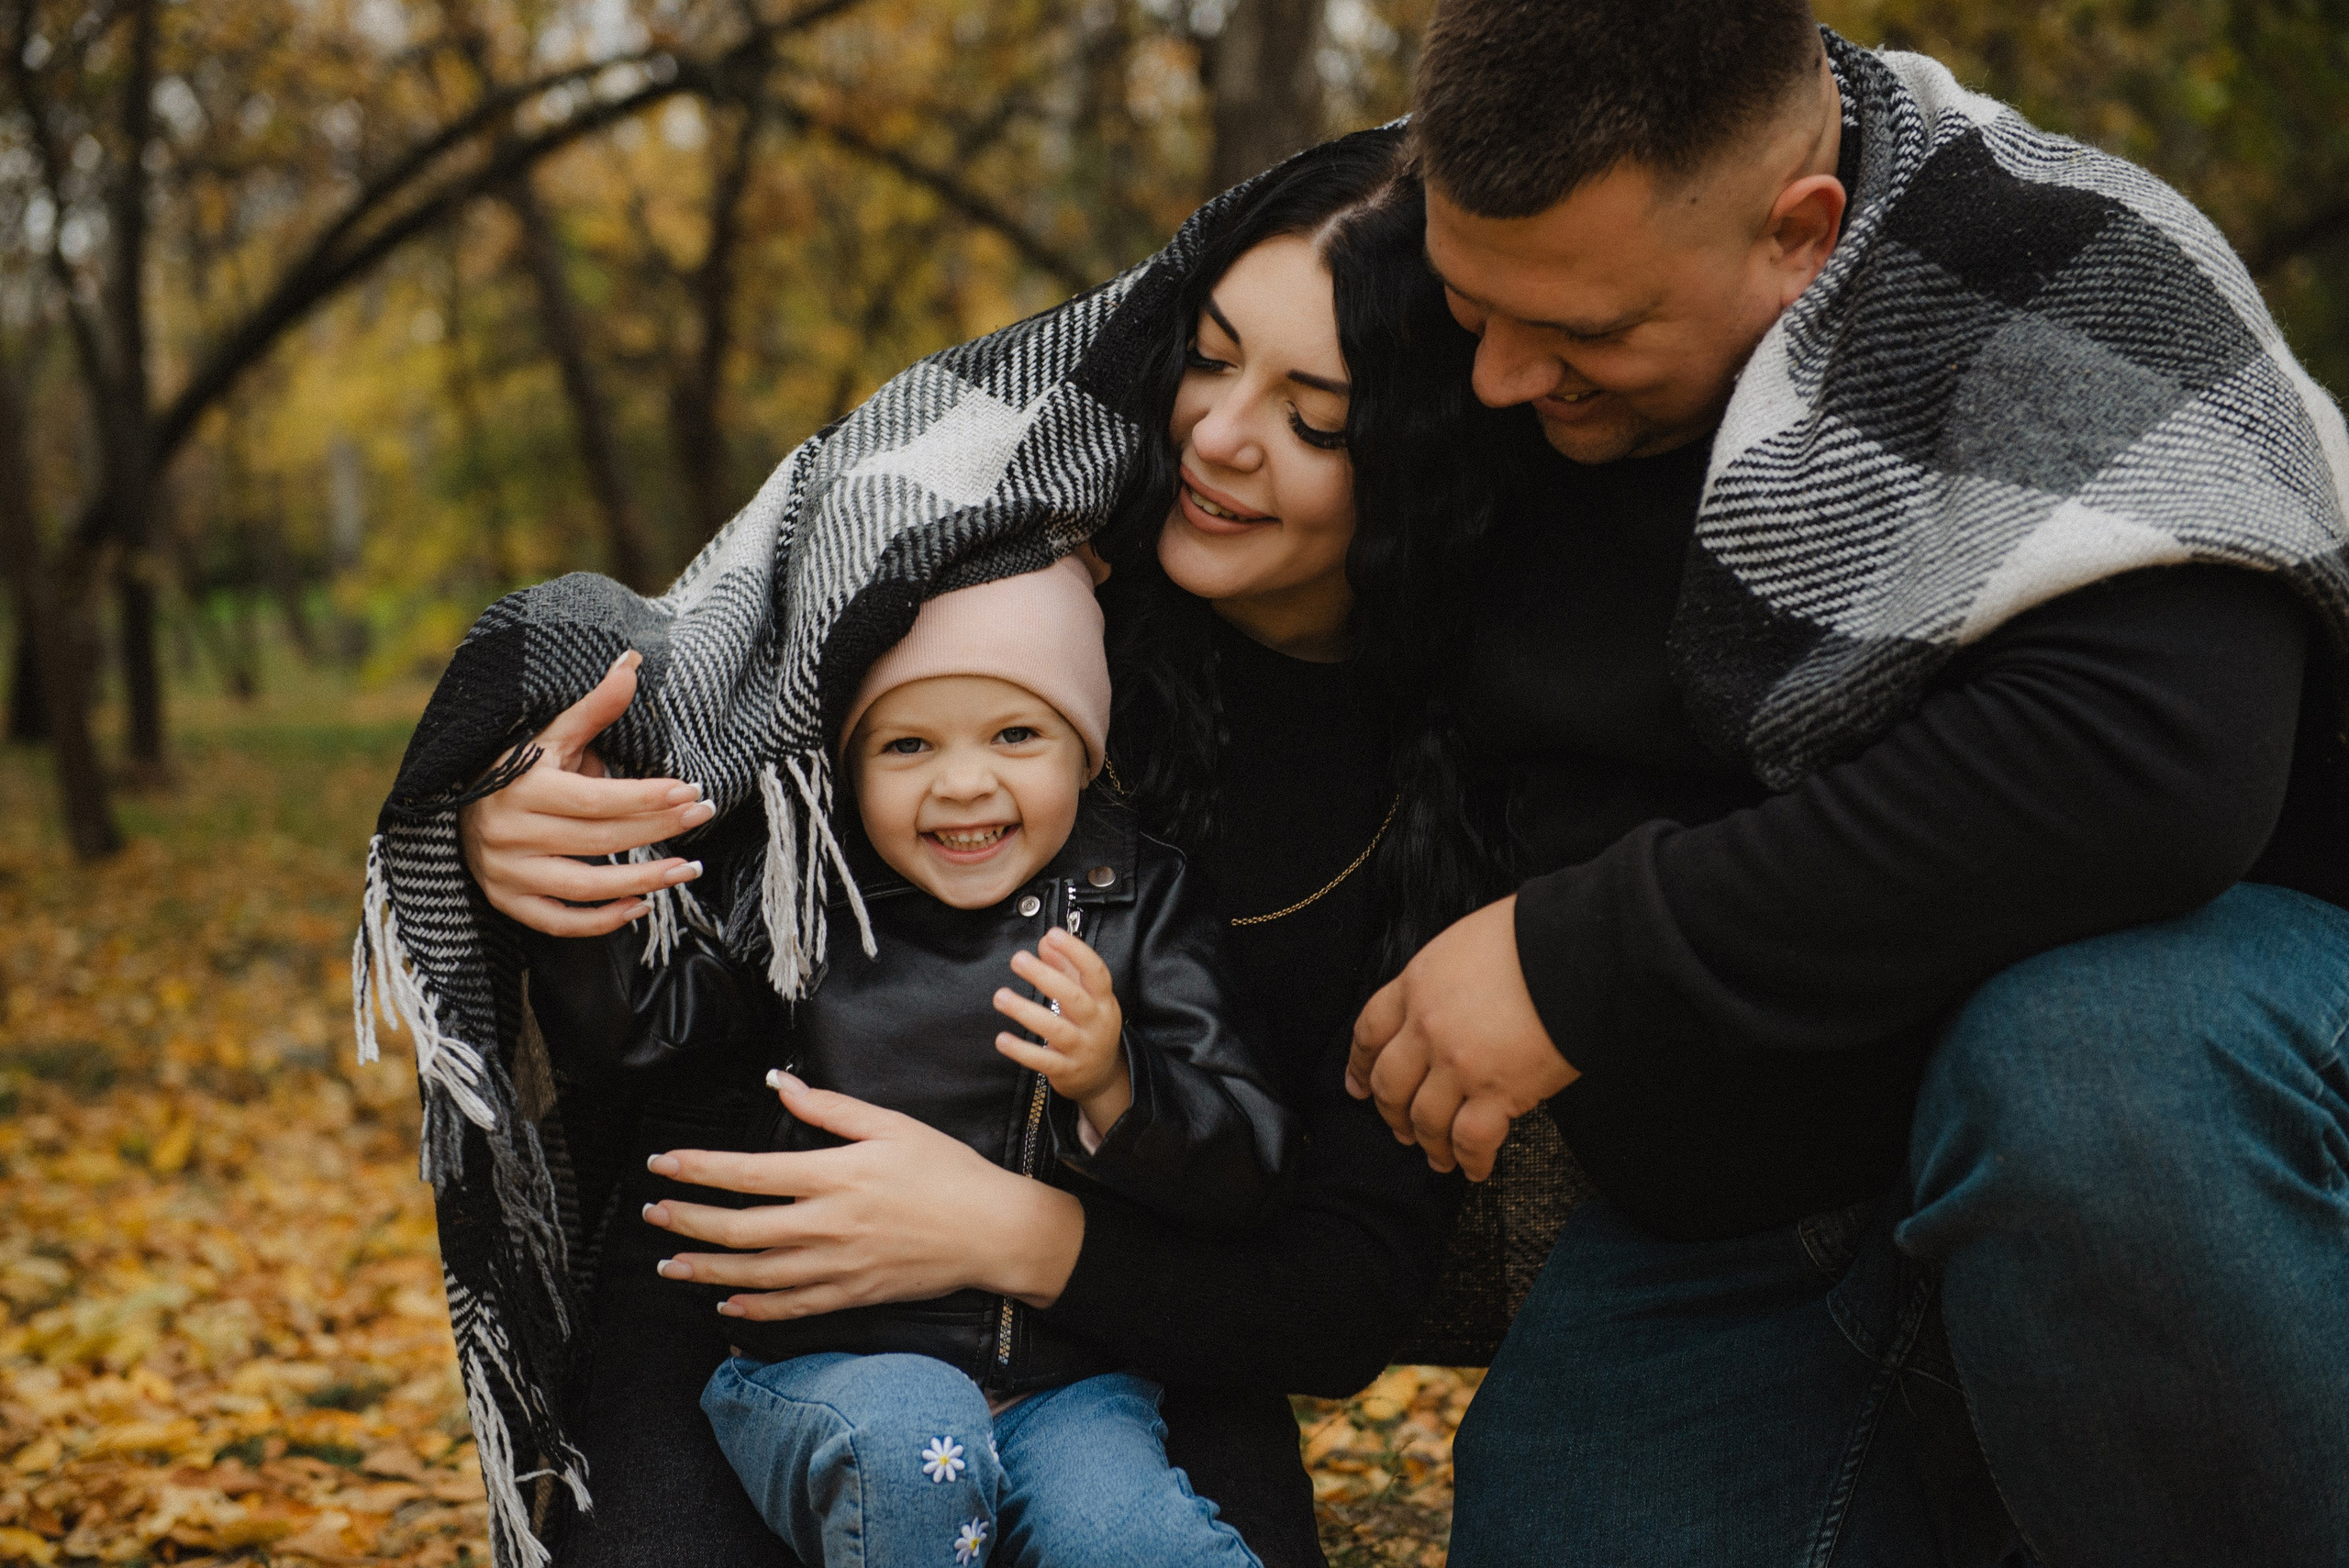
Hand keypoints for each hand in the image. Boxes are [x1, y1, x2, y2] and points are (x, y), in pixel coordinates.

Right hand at [456, 650, 716, 935]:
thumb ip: (593, 708)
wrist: (455, 810)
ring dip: (643, 880)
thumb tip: (632, 663)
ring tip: (687, 868)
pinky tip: (641, 906)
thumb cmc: (518, 769)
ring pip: (585, 884)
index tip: (692, 792)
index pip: (596, 798)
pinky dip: (602, 920)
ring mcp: (507, 872)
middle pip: (600, 838)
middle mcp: (509, 832)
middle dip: (659, 829)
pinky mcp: (508, 903)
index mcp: (521, 786)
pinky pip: (560, 921)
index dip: (647, 797)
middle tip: (703, 816)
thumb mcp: (551, 736)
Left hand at [641, 1073, 1086, 1319]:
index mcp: (837, 1175)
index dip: (701, 1169)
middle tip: (652, 1214)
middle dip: (689, 1221)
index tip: (663, 1164)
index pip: (750, 1173)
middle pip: (742, 1228)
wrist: (992, 1231)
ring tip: (670, 1264)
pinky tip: (725, 1305)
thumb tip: (784, 1084)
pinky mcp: (853, 1294)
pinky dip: (755, 1308)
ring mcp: (839, 1266)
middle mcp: (830, 1224)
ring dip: (707, 1270)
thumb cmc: (947, 1172)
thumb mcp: (892, 1126)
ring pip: (757, 1274)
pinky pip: (793, 1307)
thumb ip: (832, 1110)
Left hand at [994, 928, 1130, 1135]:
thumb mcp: (1085, 996)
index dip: (1076, 952)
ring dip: (1026, 1012)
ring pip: (1056, 1029)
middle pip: (1073, 997)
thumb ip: (1065, 968)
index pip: (1096, 972)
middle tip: (1018, 959)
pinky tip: (1002, 1039)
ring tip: (1000, 996)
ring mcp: (1082, 1048)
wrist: (1102, 1076)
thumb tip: (1045, 942)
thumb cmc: (1089, 1026)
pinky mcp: (1067, 1070)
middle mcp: (1096, 1023)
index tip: (1053, 934)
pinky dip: (1021, 1050)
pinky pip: (1043, 1060)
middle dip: (1045, 977)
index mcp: (1103, 1000)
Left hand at [1345, 896, 1577, 1180]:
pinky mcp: (1496, 1093)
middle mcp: (1427, 1028)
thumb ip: (1442, 981)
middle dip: (1391, 1113)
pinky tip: (1474, 1168)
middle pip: (1390, 1084)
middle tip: (1399, 1129)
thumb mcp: (1465, 944)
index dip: (1360, 1065)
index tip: (1358, 1086)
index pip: (1369, 1032)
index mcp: (1417, 985)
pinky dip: (1470, 1161)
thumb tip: (1445, 1004)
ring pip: (1425, 1120)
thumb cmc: (1532, 938)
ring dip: (1429, 1144)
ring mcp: (1458, 1064)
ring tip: (1438, 1158)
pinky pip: (1470, 1140)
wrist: (1578, 951)